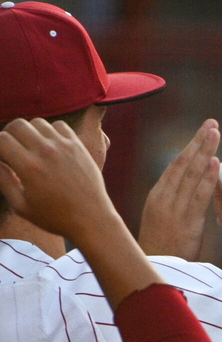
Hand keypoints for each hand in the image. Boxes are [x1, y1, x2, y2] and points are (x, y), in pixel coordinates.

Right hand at [0, 118, 118, 241]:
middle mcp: (46, 152)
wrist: (92, 219)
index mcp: (29, 167)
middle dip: (9, 135)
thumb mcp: (21, 206)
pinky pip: (60, 126)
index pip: (2, 139)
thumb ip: (4, 181)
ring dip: (30, 131)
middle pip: (17, 125)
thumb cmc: (55, 217)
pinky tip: (51, 145)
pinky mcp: (79, 147)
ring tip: (31, 147)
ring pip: (38, 122)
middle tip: (12, 149)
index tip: (2, 157)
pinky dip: (51, 131)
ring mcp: (64, 147)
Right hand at [138, 119, 220, 257]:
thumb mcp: (162, 219)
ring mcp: (175, 210)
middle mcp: (164, 198)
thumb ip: (175, 202)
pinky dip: (207, 179)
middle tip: (212, 123)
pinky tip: (215, 163)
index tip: (203, 131)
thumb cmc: (159, 248)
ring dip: (205, 152)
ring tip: (215, 133)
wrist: (151, 271)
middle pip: (183, 164)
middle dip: (198, 141)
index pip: (175, 165)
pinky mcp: (187, 224)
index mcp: (157, 196)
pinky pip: (199, 197)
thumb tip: (192, 186)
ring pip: (191, 175)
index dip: (190, 146)